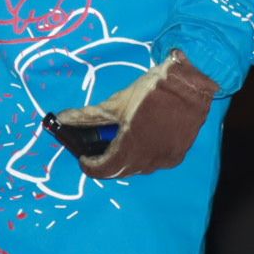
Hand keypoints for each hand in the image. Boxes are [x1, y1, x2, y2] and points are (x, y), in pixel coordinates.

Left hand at [64, 53, 221, 179]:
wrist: (191, 83)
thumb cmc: (151, 91)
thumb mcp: (116, 103)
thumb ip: (88, 116)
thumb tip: (62, 119)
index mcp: (132, 149)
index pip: (105, 169)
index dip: (90, 165)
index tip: (82, 156)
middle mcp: (150, 161)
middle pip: (121, 170)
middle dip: (105, 161)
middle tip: (95, 148)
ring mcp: (166, 159)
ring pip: (138, 167)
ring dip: (124, 159)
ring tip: (115, 142)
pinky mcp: (178, 154)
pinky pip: (154, 162)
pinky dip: (142, 155)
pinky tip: (138, 140)